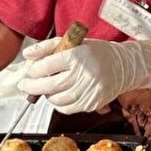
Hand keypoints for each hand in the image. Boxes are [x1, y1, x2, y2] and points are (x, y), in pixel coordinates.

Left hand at [17, 38, 150, 114]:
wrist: (125, 66)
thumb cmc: (98, 53)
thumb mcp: (74, 42)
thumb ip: (48, 47)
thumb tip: (28, 55)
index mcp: (78, 56)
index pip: (47, 66)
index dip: (34, 70)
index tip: (31, 71)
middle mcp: (84, 74)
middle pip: (49, 85)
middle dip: (32, 86)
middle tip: (25, 85)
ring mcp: (89, 91)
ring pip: (56, 99)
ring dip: (46, 94)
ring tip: (47, 87)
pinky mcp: (92, 103)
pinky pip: (67, 108)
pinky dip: (59, 103)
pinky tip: (60, 94)